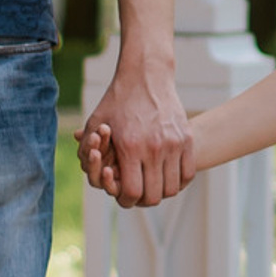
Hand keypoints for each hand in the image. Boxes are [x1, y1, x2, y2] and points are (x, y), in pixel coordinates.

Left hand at [83, 58, 192, 207]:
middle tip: (137, 193)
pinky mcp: (186, 139)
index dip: (126, 200)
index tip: (123, 196)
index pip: (132, 193)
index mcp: (130, 147)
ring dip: (160, 192)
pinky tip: (167, 176)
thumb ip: (88, 152)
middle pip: (153, 196)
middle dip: (142, 200)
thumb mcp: (95, 124)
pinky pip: (187, 174)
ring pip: (171, 188)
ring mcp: (174, 144)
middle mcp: (154, 148)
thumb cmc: (117, 101)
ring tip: (151, 184)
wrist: (146, 76)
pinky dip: (178, 182)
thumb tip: (96, 178)